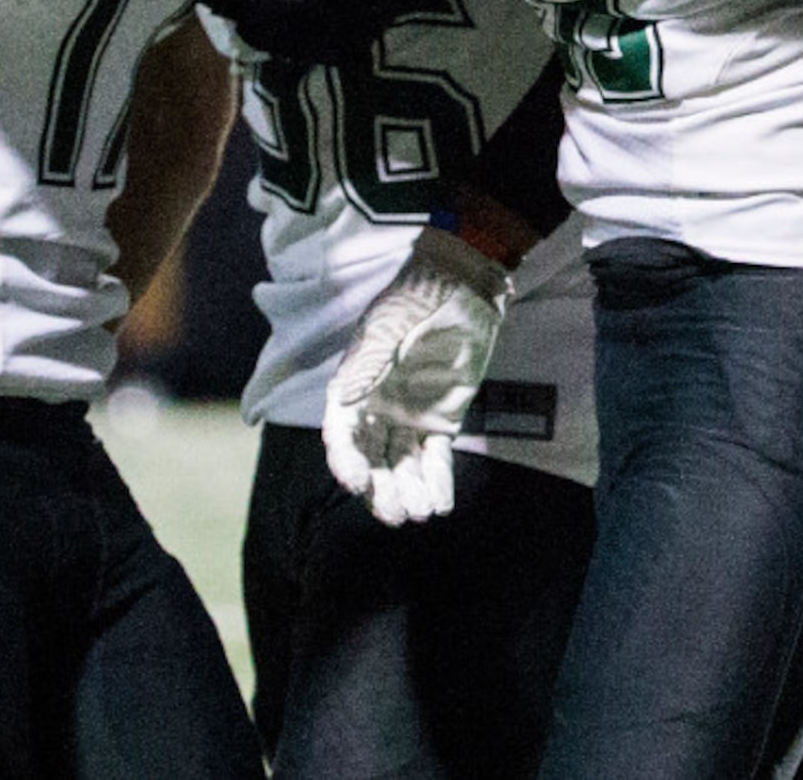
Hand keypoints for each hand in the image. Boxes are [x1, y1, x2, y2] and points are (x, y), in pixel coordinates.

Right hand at [322, 227, 511, 526]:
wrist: (460, 286)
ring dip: (409, 490)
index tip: (357, 483)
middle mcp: (376, 410)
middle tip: (394, 515)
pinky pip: (435, 457)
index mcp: (353, 389)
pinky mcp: (441, 421)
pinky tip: (440, 504)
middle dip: (381, 489)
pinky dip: (437, 481)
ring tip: (420, 515)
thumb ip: (368, 364)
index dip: (347, 462)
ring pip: (403, 464)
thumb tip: (342, 398)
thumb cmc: (414, 300)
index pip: (343, 435)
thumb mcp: (387, 328)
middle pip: (372, 459)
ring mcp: (408, 417)